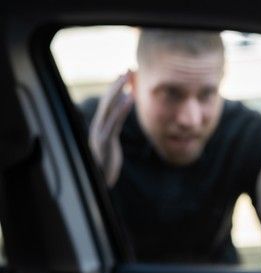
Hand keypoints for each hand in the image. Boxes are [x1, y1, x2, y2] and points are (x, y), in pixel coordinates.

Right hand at [89, 71, 133, 186]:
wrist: (100, 182)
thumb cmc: (106, 164)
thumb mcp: (110, 144)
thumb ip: (112, 129)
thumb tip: (117, 117)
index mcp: (100, 126)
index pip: (108, 103)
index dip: (116, 88)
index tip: (125, 75)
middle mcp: (98, 127)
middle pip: (107, 100)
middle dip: (117, 84)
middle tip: (128, 69)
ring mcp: (100, 133)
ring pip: (109, 107)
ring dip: (119, 91)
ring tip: (129, 78)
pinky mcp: (106, 142)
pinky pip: (114, 122)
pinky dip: (121, 109)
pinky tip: (130, 98)